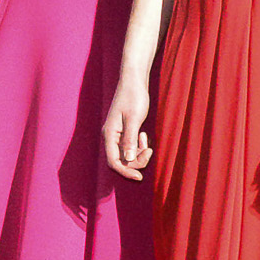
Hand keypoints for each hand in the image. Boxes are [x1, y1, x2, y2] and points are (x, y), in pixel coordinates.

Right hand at [103, 67, 152, 181]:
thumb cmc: (134, 96)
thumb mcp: (134, 118)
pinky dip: (138, 146)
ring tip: (147, 141)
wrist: (134, 81)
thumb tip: (127, 159)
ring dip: (138, 153)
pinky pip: (130, 146)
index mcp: (109, 134)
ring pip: (126, 154)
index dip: (126, 171)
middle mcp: (111, 136)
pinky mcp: (124, 131)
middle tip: (150, 151)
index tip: (139, 177)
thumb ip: (130, 140)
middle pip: (121, 160)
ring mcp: (117, 134)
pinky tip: (144, 135)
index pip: (113, 161)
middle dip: (136, 160)